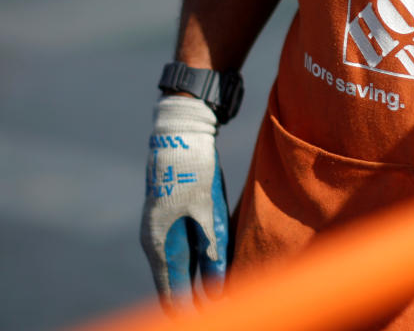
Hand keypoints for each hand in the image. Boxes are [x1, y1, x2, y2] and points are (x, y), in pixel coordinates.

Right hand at [140, 95, 227, 311]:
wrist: (178, 136)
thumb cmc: (196, 175)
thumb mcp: (210, 214)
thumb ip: (214, 253)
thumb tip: (220, 290)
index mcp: (163, 246)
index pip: (175, 295)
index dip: (194, 312)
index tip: (216, 318)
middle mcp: (154, 244)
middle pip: (173, 286)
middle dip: (194, 302)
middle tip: (224, 309)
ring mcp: (157, 231)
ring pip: (176, 269)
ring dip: (193, 284)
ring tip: (217, 297)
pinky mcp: (165, 219)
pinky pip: (177, 252)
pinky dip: (192, 265)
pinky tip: (209, 267)